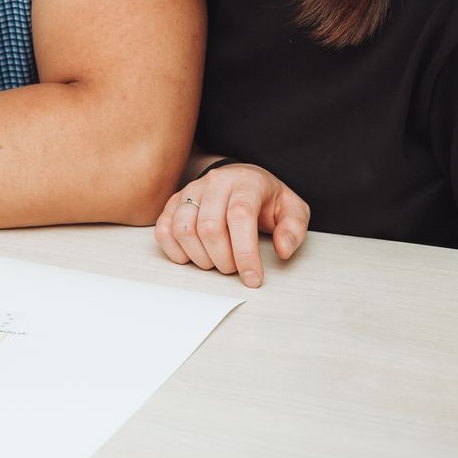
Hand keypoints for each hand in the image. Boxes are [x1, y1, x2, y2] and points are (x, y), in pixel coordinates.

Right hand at [154, 164, 310, 287]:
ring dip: (199, 257)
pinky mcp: (174, 203)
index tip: (252, 278)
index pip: (240, 215)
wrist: (242, 179)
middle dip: (223, 260)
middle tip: (234, 269)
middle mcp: (216, 182)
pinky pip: (163, 229)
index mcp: (246, 182)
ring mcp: (191, 190)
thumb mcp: (292, 209)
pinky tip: (193, 256)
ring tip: (215, 262)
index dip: (245, 252)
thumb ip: (294, 228)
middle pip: (209, 227)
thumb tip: (283, 249)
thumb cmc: (265, 198)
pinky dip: (175, 251)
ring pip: (183, 228)